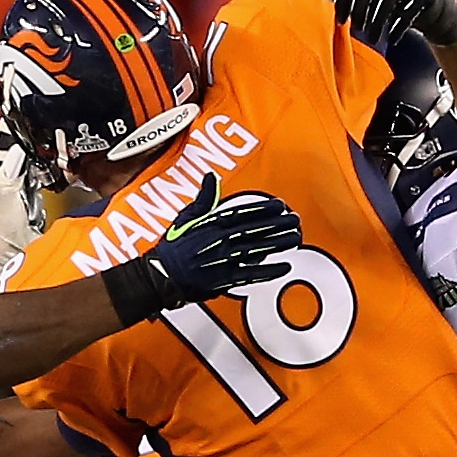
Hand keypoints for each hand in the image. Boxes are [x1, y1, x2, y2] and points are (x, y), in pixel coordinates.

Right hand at [100, 178, 300, 323]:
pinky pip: (250, 275)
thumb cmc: (173, 247)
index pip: (243, 213)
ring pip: (256, 250)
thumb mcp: (185, 217)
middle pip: (255, 230)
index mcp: (212, 224)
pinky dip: (268, 272)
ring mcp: (223, 260)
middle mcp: (220, 240)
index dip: (263, 208)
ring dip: (278, 244)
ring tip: (296, 238)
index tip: (280, 205)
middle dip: (277, 224)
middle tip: (295, 220)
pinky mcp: (224, 279)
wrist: (160, 275)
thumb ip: (203, 198)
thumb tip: (210, 177)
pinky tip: (285, 266)